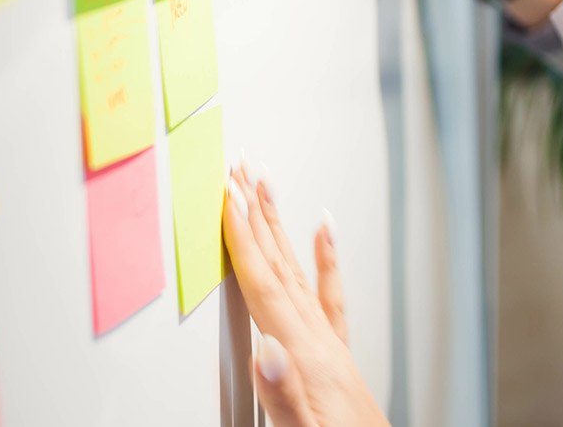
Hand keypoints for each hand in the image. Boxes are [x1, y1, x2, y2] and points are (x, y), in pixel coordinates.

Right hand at [222, 162, 387, 426]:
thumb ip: (284, 394)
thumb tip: (266, 353)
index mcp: (304, 356)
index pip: (265, 284)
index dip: (242, 237)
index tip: (226, 195)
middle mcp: (318, 341)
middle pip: (279, 263)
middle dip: (256, 213)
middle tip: (240, 168)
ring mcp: (329, 345)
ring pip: (297, 269)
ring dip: (279, 225)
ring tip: (265, 185)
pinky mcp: (336, 356)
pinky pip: (329, 295)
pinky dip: (325, 259)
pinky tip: (324, 232)